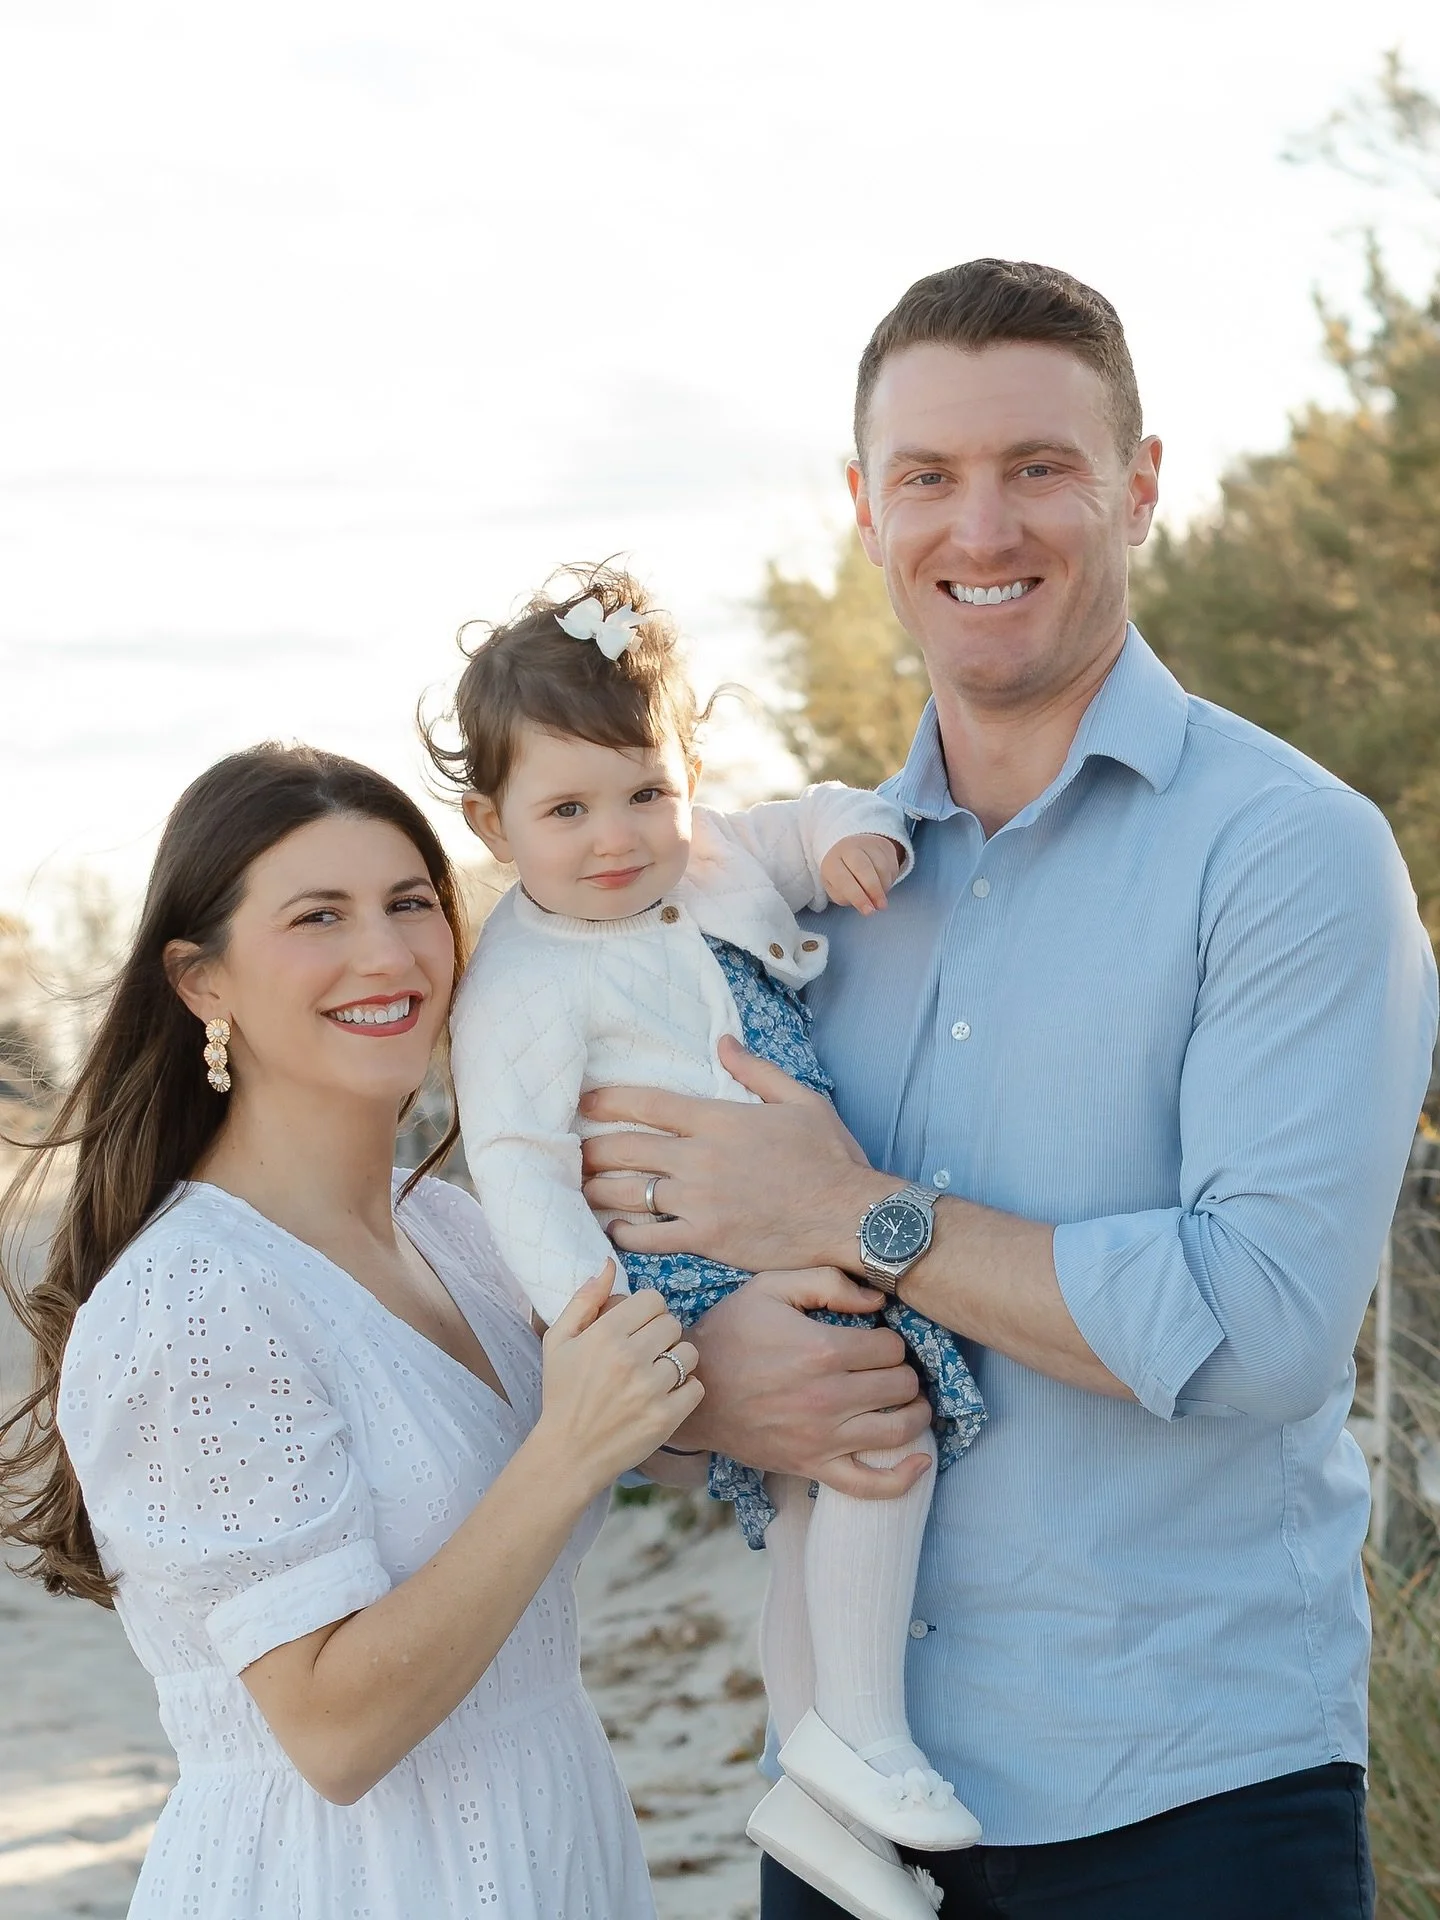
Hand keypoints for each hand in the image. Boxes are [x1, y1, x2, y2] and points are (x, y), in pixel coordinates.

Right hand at [535, 1266, 702, 1497]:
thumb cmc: (562, 1393)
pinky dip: (686, 1391)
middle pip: (673, 1324)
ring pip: (689, 1354)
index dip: (647, 1311)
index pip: (653, 1299)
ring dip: (677, 1361)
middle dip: (662, 1335)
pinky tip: (666, 1396)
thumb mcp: (558, 1341)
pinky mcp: (666, 1418)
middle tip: (646, 1352)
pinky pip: (697, 1387)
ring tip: (657, 1374)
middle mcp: (630, 1358)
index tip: (638, 1327)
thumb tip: (608, 1265)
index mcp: (605, 1335)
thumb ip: (584, 1300)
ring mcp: (650, 1389)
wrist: (569, 1452)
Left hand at [581, 1036, 886, 1272]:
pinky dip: (624, 1233)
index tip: (583, 1102)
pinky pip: (648, 1238)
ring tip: (579, 1188)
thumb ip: (756, 1070)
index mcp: (719, 1120)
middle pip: (624, 1149)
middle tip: (571, 1151)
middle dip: (590, 1149)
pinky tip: (614, 1229)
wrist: (851, 1216)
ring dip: (597, 1190)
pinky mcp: (706, 1240)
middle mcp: (700, 1159)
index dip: (608, 1101)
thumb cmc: (832, 1158)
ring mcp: (699, 1202)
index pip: (648, 1104)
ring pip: (627, 1193)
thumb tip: (723, 1042)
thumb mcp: (801, 1100)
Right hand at [672, 1268, 932, 1497]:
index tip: (876, 1340)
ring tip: (908, 1401)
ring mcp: (823, 1438)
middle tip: (887, 1368)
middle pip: (901, 1386)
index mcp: (822, 1350)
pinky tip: (921, 1461)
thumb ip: (827, 1283)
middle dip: (902, 1373)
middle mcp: (829, 1397)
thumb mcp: (769, 1288)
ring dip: (914, 1413)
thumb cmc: (730, 1332)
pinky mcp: (812, 1466)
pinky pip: (870, 1485)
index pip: (892, 1348)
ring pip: (899, 1431)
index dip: (891, 1340)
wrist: (692, 1388)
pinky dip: (903, 1478)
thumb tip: (878, 1301)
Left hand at [819, 834, 901, 913]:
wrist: (850, 849)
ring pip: (881, 868)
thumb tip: (868, 904)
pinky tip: (882, 884)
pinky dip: (889, 880)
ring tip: (879, 896)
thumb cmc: (842, 876)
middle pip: (863, 868)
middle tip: (880, 906)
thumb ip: (848, 898)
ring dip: (883, 887)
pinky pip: (891, 866)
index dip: (857, 897)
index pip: (843, 880)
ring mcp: (867, 845)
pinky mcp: (883, 845)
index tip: (869, 911)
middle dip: (874, 890)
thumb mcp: (837, 889)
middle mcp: (849, 850)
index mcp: (832, 863)